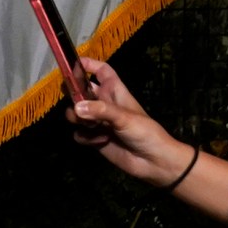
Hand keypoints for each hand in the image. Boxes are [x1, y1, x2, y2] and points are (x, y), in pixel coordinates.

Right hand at [68, 58, 186, 185]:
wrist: (155, 162)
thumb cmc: (145, 132)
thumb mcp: (124, 117)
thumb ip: (100, 110)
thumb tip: (76, 108)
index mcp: (115, 92)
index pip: (101, 71)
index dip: (88, 64)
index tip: (72, 64)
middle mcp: (104, 104)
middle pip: (81, 91)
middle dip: (74, 94)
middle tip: (72, 100)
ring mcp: (98, 122)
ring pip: (76, 113)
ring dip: (77, 118)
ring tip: (89, 125)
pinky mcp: (95, 139)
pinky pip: (80, 134)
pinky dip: (85, 137)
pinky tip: (100, 141)